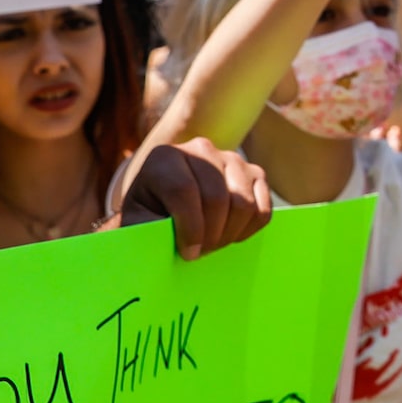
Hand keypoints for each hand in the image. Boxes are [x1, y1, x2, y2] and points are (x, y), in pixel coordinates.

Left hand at [116, 138, 272, 259]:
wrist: (168, 201)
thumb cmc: (149, 214)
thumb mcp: (138, 220)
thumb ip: (147, 229)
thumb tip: (164, 242)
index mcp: (165, 157)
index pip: (183, 191)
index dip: (189, 228)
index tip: (188, 253)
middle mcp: (201, 149)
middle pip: (217, 198)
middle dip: (210, 235)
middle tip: (199, 252)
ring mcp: (232, 158)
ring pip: (243, 203)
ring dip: (229, 234)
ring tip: (211, 243)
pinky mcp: (254, 172)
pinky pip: (263, 208)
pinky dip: (249, 229)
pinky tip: (229, 234)